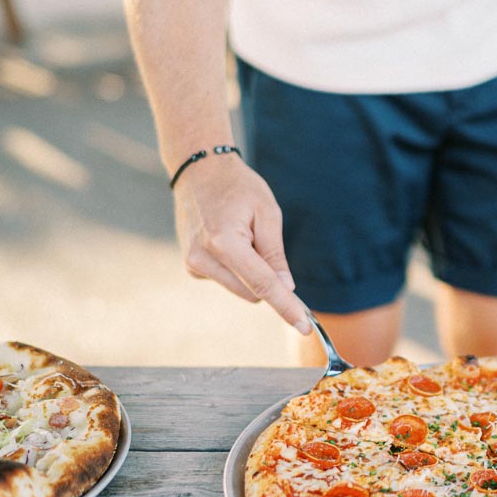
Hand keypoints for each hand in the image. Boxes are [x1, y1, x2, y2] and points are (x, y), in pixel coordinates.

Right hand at [173, 155, 311, 332]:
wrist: (199, 170)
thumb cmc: (238, 186)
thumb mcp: (267, 212)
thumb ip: (275, 254)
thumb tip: (286, 288)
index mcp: (224, 242)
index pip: (263, 285)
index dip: (286, 307)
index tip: (304, 326)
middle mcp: (204, 258)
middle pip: (252, 291)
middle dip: (267, 277)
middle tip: (263, 240)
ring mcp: (194, 264)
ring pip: (240, 288)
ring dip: (250, 271)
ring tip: (241, 233)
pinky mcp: (192, 266)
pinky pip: (227, 279)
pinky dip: (236, 266)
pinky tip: (227, 238)